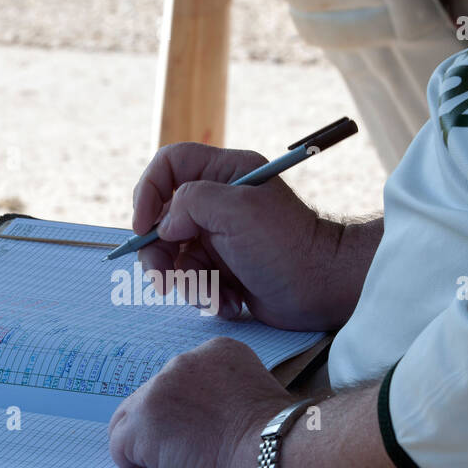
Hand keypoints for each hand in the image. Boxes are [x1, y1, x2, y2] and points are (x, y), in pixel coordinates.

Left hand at [108, 337, 292, 467]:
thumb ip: (222, 388)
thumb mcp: (254, 386)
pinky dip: (135, 462)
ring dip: (147, 441)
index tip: (201, 426)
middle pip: (151, 395)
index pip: (179, 378)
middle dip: (163, 423)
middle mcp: (179, 362)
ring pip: (130, 419)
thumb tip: (202, 410)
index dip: (185, 408)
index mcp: (211, 351)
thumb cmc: (273, 433)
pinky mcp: (141, 424)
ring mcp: (156, 391)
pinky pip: (119, 446)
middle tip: (188, 448)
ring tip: (175, 460)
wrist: (270, 449)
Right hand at [132, 143, 353, 330]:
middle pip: (162, 218)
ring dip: (187, 282)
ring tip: (211, 295)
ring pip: (175, 256)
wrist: (323, 289)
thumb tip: (165, 225)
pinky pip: (195, 280)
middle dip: (159, 253)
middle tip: (162, 280)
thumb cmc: (286, 245)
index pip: (169, 165)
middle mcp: (219, 202)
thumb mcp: (236, 210)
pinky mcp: (225, 269)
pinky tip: (230, 301)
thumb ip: (190, 202)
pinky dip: (206, 295)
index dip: (149, 192)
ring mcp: (220, 237)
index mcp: (225, 174)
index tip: (145, 227)